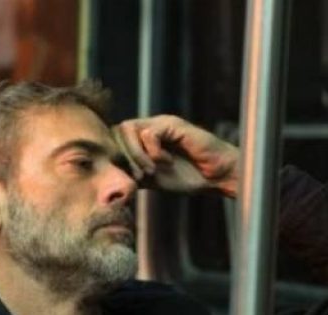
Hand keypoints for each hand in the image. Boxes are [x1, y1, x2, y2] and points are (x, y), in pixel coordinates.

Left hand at [114, 115, 240, 196]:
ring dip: (136, 155)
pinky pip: (148, 134)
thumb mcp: (153, 179)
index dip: (117, 158)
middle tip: (140, 175)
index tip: (130, 178)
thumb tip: (110, 178)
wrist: (216, 176)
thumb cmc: (189, 178)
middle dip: (124, 157)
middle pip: (117, 131)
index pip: (115, 138)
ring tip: (151, 170)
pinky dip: (153, 152)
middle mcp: (150, 127)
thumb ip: (133, 173)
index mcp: (144, 139)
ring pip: (128, 129)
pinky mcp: (173, 124)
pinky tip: (167, 162)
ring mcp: (161, 123)